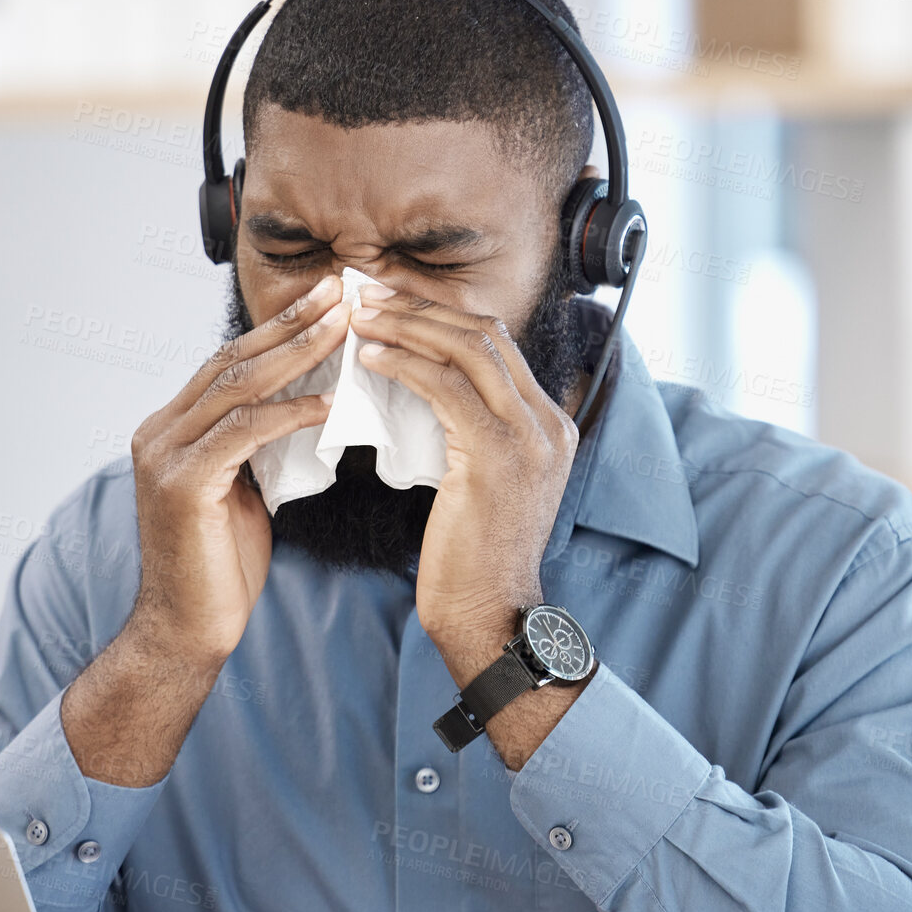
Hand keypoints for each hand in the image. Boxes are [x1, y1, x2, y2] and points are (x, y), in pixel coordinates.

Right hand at [126, 273, 348, 671]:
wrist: (185, 631)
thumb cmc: (220, 568)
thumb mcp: (242, 492)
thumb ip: (258, 448)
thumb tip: (306, 409)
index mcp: (171, 429)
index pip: (231, 364)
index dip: (280, 329)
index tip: (328, 302)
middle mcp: (159, 431)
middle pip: (234, 360)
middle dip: (292, 323)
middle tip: (342, 290)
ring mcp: (164, 455)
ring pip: (238, 386)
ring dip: (297, 353)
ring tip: (345, 327)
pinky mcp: (182, 484)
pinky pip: (244, 432)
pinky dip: (289, 413)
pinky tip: (330, 401)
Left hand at [350, 285, 578, 657]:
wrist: (488, 614)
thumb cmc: (471, 559)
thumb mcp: (481, 482)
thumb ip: (469, 432)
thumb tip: (420, 387)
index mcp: (550, 425)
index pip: (497, 345)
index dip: (440, 316)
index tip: (392, 306)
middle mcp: (550, 423)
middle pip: (486, 333)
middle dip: (422, 308)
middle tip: (368, 297)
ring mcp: (530, 436)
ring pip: (467, 348)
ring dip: (408, 326)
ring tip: (361, 318)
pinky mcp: (497, 455)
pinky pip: (444, 386)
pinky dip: (402, 364)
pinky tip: (368, 358)